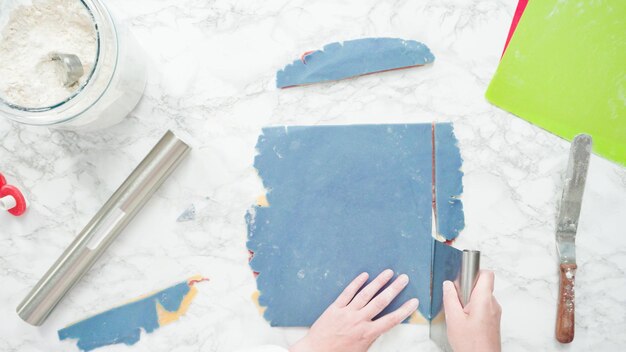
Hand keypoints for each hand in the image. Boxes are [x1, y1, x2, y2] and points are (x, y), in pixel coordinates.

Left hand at [290, 269, 418, 351]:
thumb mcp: (360, 350)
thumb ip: (370, 338)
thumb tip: (379, 329)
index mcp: (367, 333)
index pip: (391, 320)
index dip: (404, 310)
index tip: (414, 301)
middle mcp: (359, 321)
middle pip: (381, 302)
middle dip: (394, 289)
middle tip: (404, 278)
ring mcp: (347, 312)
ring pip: (366, 294)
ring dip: (378, 282)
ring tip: (388, 272)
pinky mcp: (335, 308)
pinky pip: (347, 293)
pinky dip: (356, 283)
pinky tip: (364, 275)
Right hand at [443, 270, 501, 351]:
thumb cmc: (471, 345)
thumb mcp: (454, 319)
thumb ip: (450, 298)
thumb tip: (448, 285)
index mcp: (484, 300)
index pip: (486, 274)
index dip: (474, 271)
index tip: (462, 276)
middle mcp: (492, 304)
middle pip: (481, 285)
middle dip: (467, 288)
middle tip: (456, 300)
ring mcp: (494, 312)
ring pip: (481, 296)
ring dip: (469, 300)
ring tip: (459, 314)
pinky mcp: (492, 320)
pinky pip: (483, 306)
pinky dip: (473, 308)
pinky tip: (464, 320)